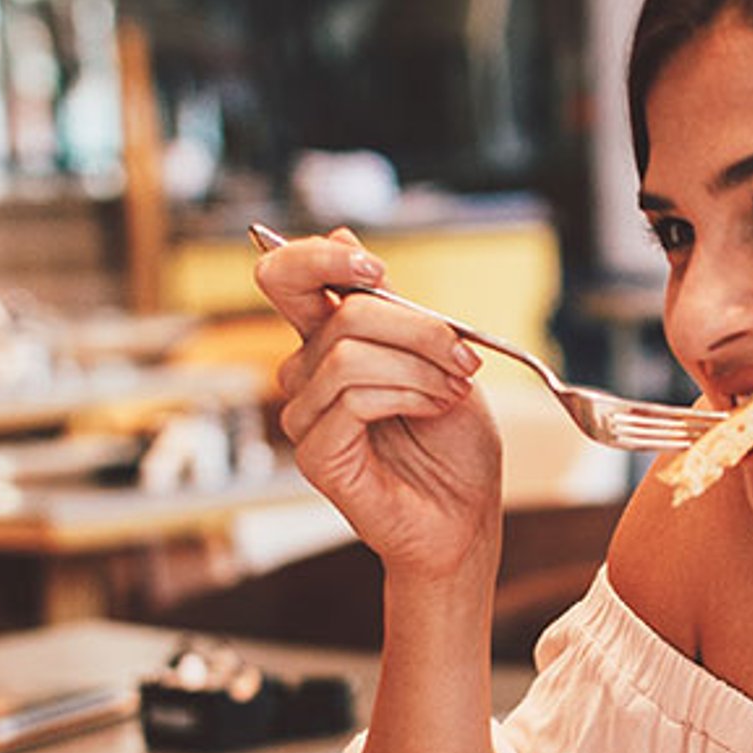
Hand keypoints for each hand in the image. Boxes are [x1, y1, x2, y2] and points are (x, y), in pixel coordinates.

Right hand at [259, 229, 501, 579]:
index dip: (319, 257)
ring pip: (349, 354)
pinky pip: (352, 398)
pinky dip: (406, 395)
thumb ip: (390, 306)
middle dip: (414, 326)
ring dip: (418, 367)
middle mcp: (307, 375)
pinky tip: (431, 410)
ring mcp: (306, 416)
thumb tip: (343, 236)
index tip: (375, 267)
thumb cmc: (453, 443)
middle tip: (461, 356)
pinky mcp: (315, 454)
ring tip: (450, 392)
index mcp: (329, 342)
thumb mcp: (436, 355)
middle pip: (339, 312)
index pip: (286, 277)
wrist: (467, 516)